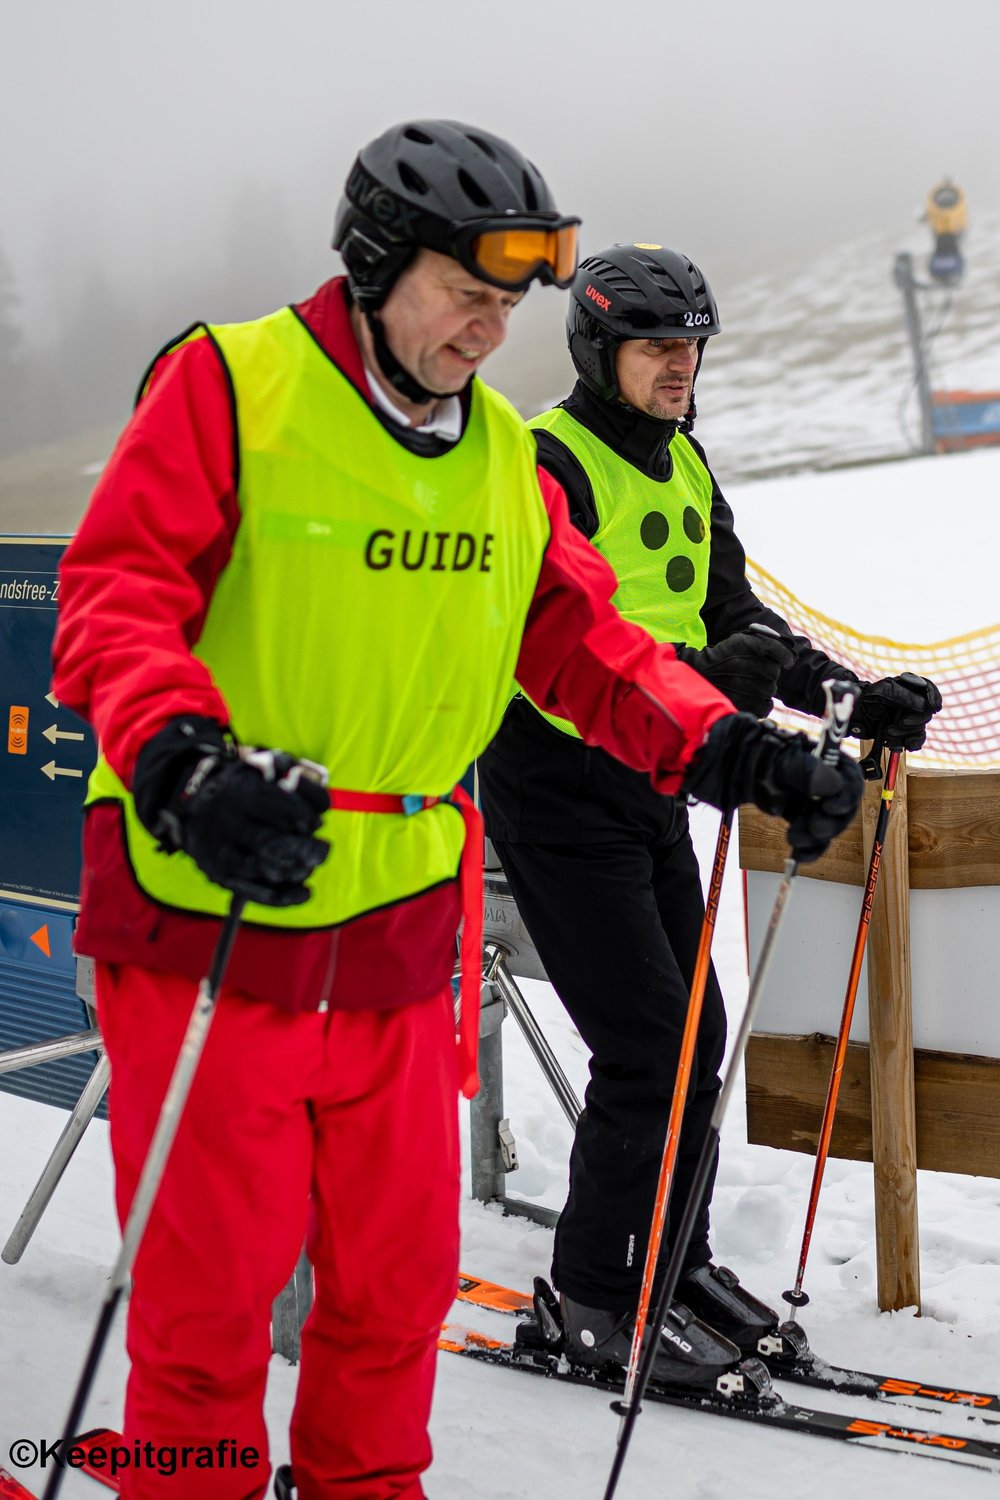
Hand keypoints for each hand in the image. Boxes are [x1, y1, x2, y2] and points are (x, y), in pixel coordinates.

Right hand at [133, 717, 328, 905]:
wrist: (189, 803)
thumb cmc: (240, 786)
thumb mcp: (261, 767)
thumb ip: (294, 777)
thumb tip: (324, 806)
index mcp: (242, 792)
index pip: (284, 810)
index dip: (307, 819)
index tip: (314, 822)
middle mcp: (229, 823)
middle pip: (274, 844)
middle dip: (307, 850)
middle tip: (322, 850)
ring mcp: (222, 852)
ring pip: (267, 870)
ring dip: (298, 871)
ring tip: (310, 864)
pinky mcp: (220, 875)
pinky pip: (256, 893)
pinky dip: (285, 897)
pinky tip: (305, 892)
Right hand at [675, 629, 795, 716]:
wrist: (698, 674)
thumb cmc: (723, 656)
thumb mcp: (741, 640)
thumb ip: (766, 642)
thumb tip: (791, 657)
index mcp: (748, 645)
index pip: (778, 650)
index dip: (785, 656)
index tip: (788, 662)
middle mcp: (748, 664)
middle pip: (774, 672)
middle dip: (767, 673)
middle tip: (750, 673)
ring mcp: (746, 686)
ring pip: (770, 689)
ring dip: (763, 688)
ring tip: (746, 685)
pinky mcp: (744, 703)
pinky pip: (765, 706)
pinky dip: (761, 703)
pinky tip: (749, 697)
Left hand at [681, 713, 862, 862]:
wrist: (728, 767)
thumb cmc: (755, 754)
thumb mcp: (780, 761)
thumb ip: (807, 771)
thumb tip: (833, 784)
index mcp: (826, 761)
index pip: (851, 778)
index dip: (847, 795)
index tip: (831, 807)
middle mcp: (824, 781)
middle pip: (842, 807)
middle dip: (831, 822)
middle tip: (814, 828)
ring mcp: (811, 800)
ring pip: (828, 826)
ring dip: (817, 838)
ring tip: (795, 839)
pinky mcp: (800, 816)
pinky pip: (812, 837)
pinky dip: (809, 849)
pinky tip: (798, 855)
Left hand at [851, 673, 941, 750]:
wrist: (855, 716)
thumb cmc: (866, 699)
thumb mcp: (883, 692)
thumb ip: (903, 696)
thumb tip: (924, 705)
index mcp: (908, 687)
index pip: (928, 688)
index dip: (934, 697)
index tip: (934, 707)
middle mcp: (911, 702)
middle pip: (926, 712)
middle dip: (914, 720)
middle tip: (900, 723)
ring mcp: (909, 717)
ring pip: (920, 728)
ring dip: (905, 733)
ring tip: (888, 731)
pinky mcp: (905, 731)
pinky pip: (916, 739)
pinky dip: (911, 743)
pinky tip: (904, 744)